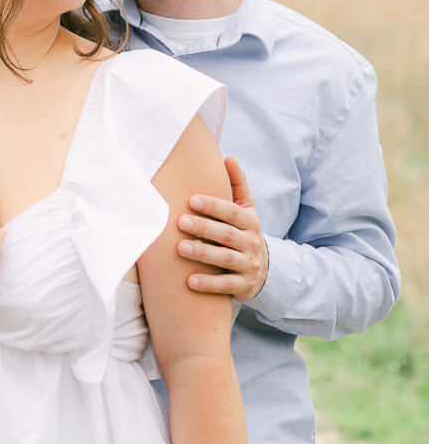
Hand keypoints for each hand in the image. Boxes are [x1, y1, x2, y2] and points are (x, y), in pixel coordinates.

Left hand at [177, 156, 268, 301]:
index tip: (191, 200)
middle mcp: (252, 243)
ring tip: (180, 248)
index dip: (213, 205)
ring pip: (225, 259)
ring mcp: (249, 266)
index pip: (232, 212)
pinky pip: (226, 286)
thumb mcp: (246, 209)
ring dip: (202, 254)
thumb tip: (229, 157)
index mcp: (250, 222)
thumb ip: (237, 184)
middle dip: (203, 228)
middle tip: (179, 222)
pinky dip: (208, 284)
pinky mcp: (244, 286)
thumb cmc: (244, 232)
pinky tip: (189, 281)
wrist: (263, 270)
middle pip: (227, 235)